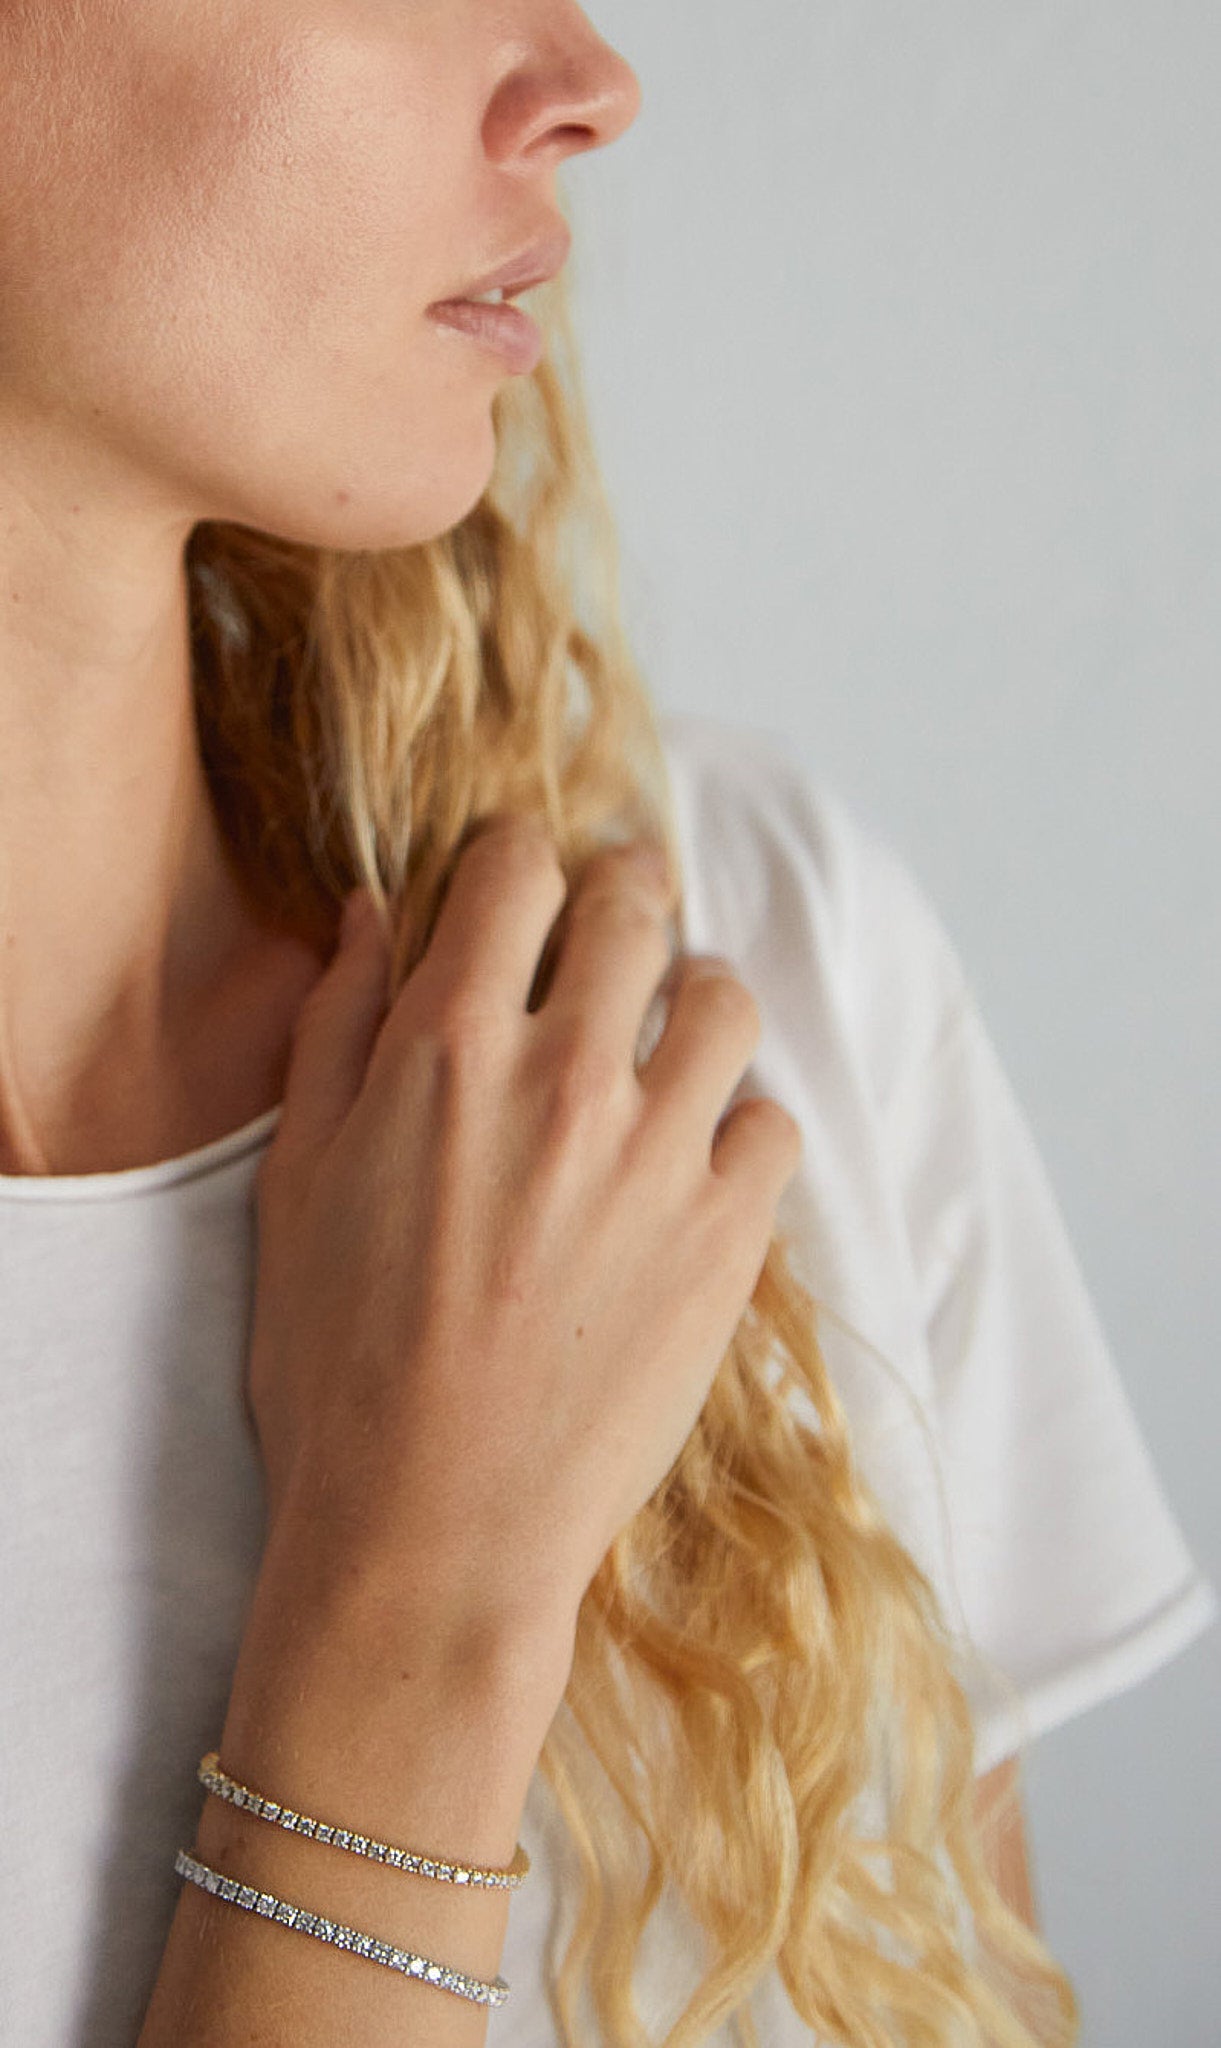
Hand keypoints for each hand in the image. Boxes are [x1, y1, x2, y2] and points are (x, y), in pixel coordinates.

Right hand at [247, 818, 801, 1651]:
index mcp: (448, 1045)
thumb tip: (374, 913)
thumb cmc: (339, 1365)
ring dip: (695, 1001)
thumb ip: (338, 1027)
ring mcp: (660, 1154)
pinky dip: (742, 1128)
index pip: (515, 869)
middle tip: (617, 918)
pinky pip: (773, 1127)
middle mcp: (566, 1075)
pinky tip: (698, 1163)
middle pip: (631, 908)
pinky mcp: (728, 1237)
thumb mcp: (297, 1181)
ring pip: (723, 1002)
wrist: (437, 1527)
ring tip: (671, 1040)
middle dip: (621, 893)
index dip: (518, 857)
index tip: (520, 882)